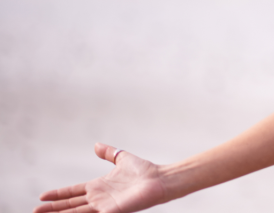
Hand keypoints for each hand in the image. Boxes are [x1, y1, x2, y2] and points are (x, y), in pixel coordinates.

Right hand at [34, 143, 167, 212]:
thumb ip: (109, 153)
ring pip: (76, 212)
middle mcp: (99, 198)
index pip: (73, 192)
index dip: (58, 194)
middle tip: (34, 212)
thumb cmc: (144, 171)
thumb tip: (96, 145)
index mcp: (99, 186)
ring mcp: (104, 206)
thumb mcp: (122, 158)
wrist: (160, 179)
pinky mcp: (112, 211)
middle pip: (70, 204)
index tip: (42, 197)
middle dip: (52, 208)